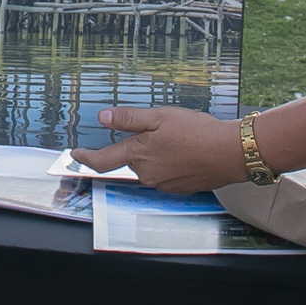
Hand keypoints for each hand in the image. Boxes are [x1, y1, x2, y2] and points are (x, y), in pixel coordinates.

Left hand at [71, 106, 244, 193]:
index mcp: (138, 155)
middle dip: (138, 146)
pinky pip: (166, 173)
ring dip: (156, 154)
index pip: (103, 161)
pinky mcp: (179, 188)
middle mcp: (146, 174)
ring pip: (149, 166)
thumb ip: (129, 119)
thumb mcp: (160, 116)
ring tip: (179, 138)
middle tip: (161, 129)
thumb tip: (103, 118)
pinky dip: (170, 162)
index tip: (75, 154)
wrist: (229, 153)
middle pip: (131, 160)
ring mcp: (163, 184)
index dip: (86, 157)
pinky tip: (186, 150)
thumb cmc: (196, 132)